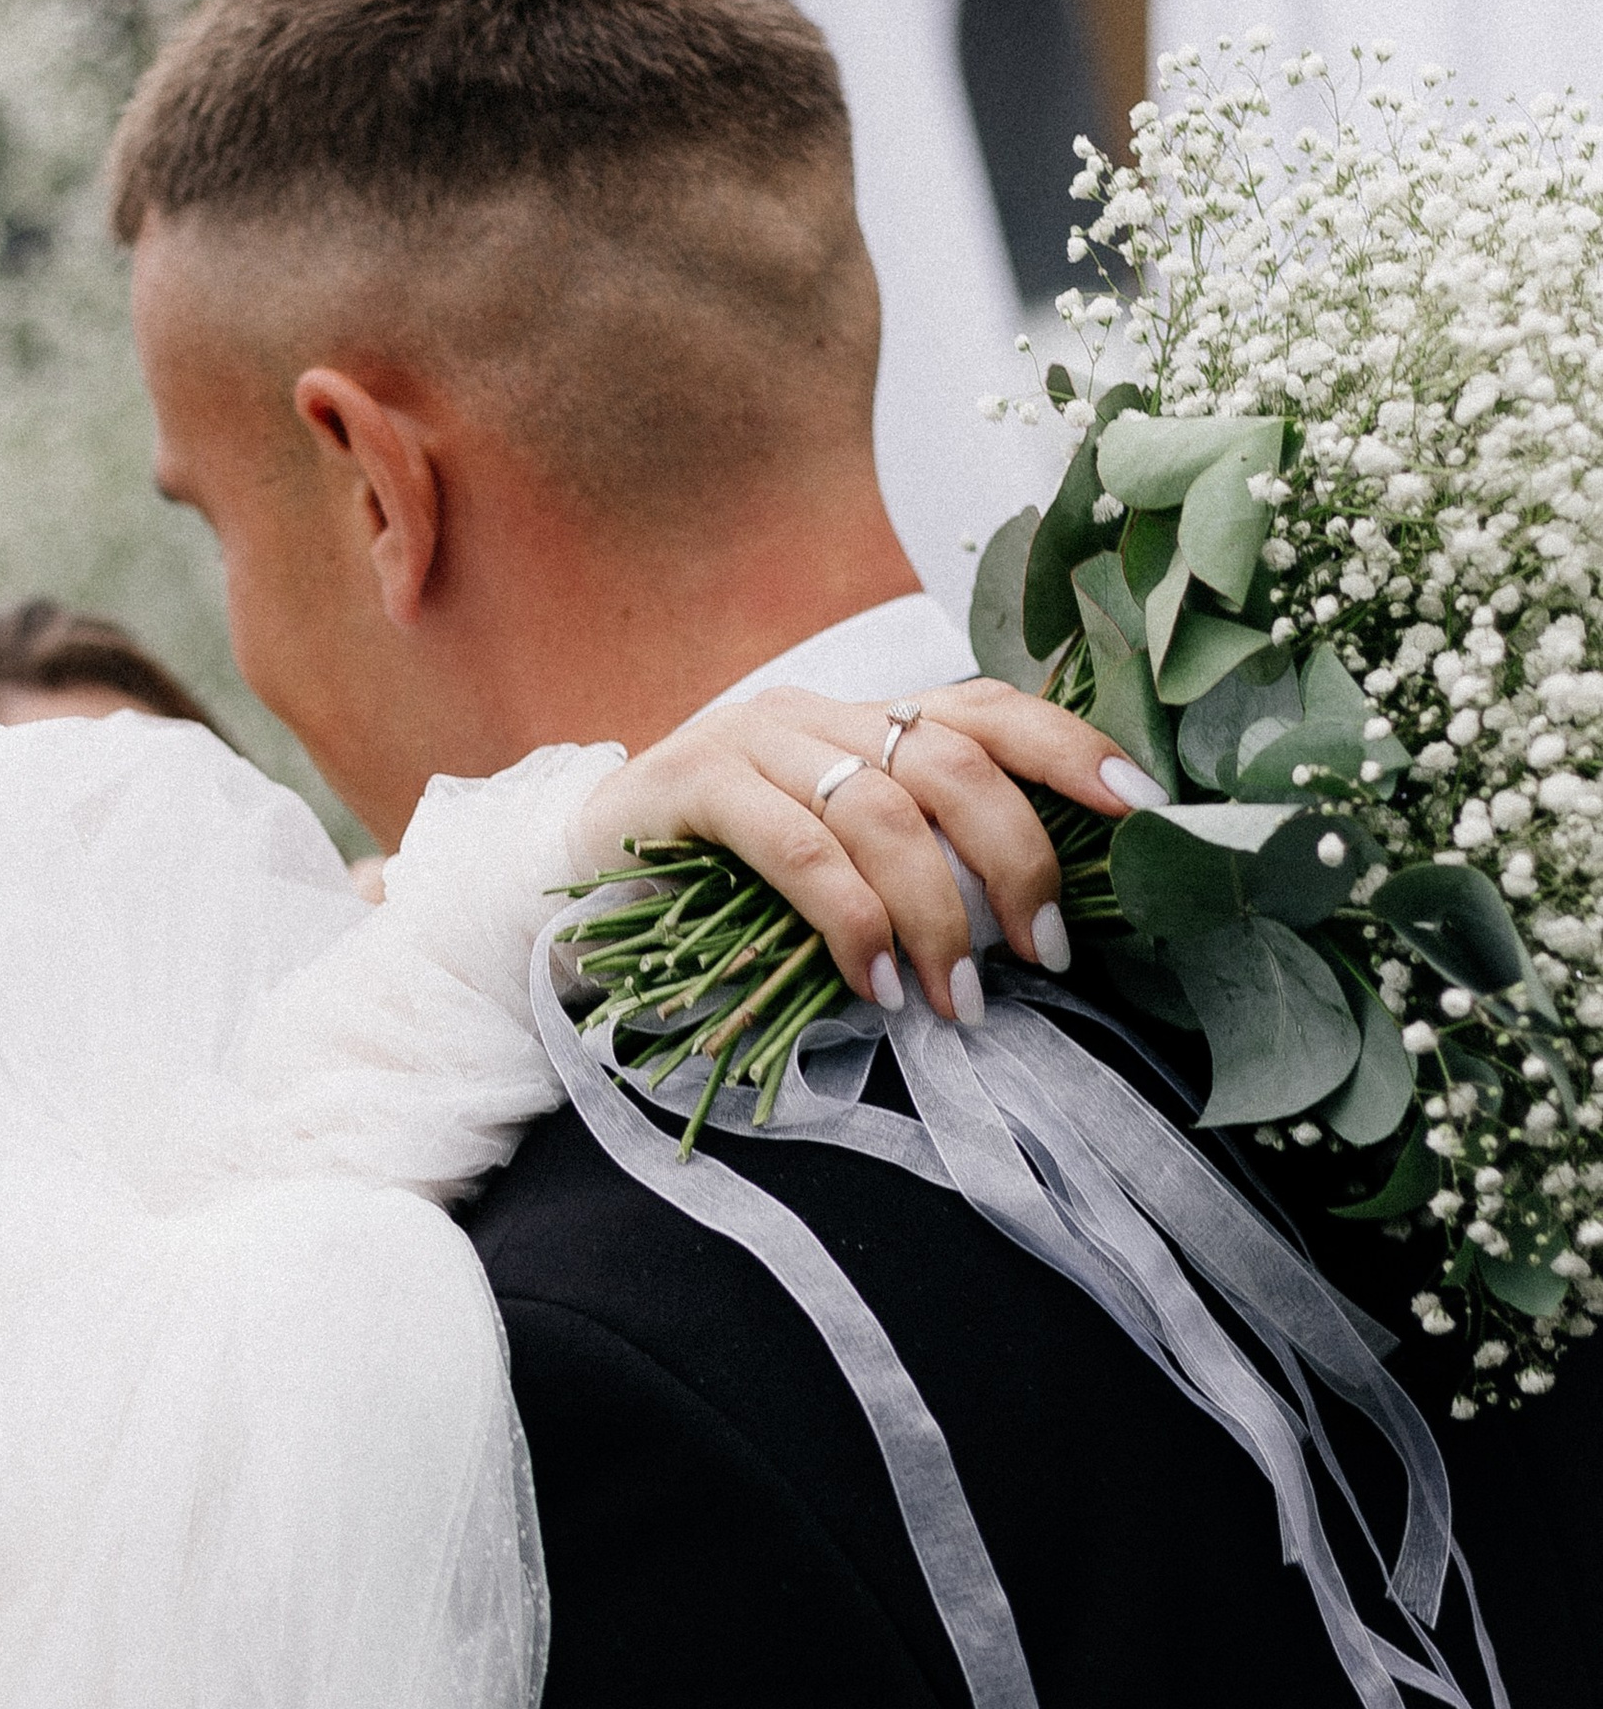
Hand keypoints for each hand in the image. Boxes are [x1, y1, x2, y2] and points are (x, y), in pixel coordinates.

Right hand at [571, 676, 1164, 1025]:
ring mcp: (749, 740)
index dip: (1072, 747)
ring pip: (882, 809)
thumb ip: (912, 864)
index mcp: (862, 720)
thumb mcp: (829, 865)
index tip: (1145, 806)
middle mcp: (814, 713)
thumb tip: (1033, 933)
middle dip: (1018, 859)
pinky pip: (797, 846)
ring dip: (938, 914)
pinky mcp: (691, 784)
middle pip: (951, 761)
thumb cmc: (713, 890)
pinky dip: (851, 919)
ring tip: (959, 1000)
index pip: (988, 708)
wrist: (563, 882)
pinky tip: (875, 981)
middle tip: (1048, 955)